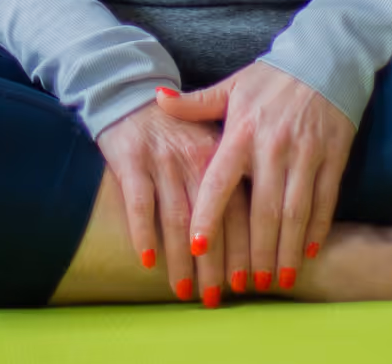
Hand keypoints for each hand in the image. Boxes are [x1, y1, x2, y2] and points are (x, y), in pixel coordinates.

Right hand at [95, 95, 250, 305]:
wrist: (130, 93)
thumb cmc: (174, 127)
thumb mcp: (209, 140)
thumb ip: (231, 177)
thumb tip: (261, 228)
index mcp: (220, 154)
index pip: (239, 209)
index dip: (244, 247)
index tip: (247, 282)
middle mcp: (195, 158)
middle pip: (211, 221)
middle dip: (216, 265)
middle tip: (217, 298)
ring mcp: (163, 159)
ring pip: (177, 219)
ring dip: (181, 260)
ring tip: (184, 291)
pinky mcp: (131, 159)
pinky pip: (140, 203)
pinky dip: (144, 233)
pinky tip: (147, 261)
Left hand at [159, 62, 353, 294]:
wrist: (325, 57)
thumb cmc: (272, 77)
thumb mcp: (233, 86)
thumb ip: (196, 103)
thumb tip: (157, 99)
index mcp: (243, 131)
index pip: (220, 180)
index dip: (208, 215)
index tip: (197, 247)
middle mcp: (273, 146)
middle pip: (262, 210)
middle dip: (254, 251)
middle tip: (246, 283)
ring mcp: (306, 153)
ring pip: (295, 212)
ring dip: (287, 250)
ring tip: (279, 279)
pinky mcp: (333, 156)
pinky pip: (325, 201)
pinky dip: (318, 229)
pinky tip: (309, 252)